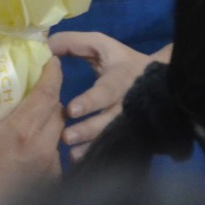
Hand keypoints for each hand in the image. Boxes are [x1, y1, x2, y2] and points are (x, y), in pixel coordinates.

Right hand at [0, 58, 62, 204]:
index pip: (48, 94)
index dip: (52, 72)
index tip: (49, 57)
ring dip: (45, 118)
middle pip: (56, 110)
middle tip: (28, 83)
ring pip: (56, 132)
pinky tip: (21, 145)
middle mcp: (45, 148)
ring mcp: (52, 168)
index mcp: (23, 134)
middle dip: (48, 93)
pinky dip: (42, 140)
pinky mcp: (52, 182)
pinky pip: (52, 152)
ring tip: (22, 113)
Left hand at [48, 31, 154, 158]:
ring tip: (72, 155)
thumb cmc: (119, 60)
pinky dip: (98, 153)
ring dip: (91, 146)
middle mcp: (127, 103)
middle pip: (109, 120)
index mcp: (120, 80)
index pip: (106, 92)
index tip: (71, 110)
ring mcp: (130, 121)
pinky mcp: (130, 133)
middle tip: (66, 137)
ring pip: (112, 137)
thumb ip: (73, 43)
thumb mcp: (100, 44)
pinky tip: (81, 161)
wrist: (159, 79)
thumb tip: (45, 45)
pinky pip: (115, 146)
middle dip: (88, 130)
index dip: (90, 102)